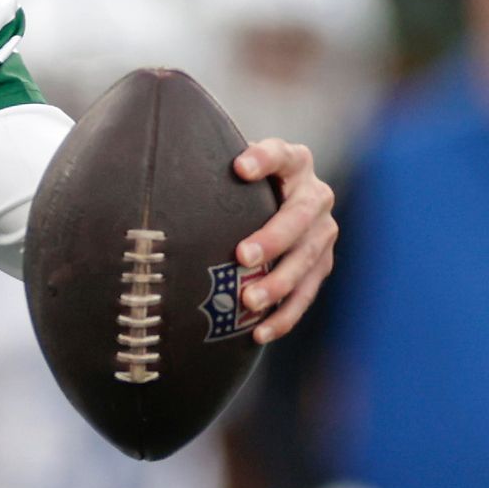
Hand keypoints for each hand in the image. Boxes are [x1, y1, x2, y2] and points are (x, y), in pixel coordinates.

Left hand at [229, 137, 337, 343]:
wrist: (277, 203)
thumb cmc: (243, 188)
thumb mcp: (233, 171)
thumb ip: (215, 170)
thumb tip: (166, 180)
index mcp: (294, 162)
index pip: (281, 155)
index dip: (263, 160)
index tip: (240, 168)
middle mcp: (316, 195)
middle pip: (299, 216)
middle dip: (272, 238)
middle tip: (242, 256)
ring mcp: (323, 232)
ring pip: (305, 260)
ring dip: (278, 283)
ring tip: (249, 302)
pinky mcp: (321, 264)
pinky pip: (306, 294)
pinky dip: (283, 316)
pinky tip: (259, 332)